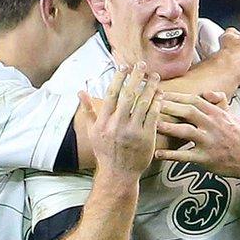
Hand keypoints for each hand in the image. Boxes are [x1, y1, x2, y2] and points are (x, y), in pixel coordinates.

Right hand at [79, 61, 161, 176]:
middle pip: (129, 95)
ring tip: (154, 77)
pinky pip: (153, 116)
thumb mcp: (92, 131)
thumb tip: (80, 92)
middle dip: (136, 77)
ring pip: (144, 103)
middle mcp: (118, 125)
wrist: (119, 173)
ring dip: (150, 87)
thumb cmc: (105, 151)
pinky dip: (157, 103)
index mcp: (104, 122)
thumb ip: (88, 110)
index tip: (124, 66)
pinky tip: (160, 94)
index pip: (112, 94)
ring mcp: (133, 131)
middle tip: (142, 65)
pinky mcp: (147, 138)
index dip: (118, 78)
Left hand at [153, 92, 239, 177]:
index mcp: (216, 113)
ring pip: (185, 132)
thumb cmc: (237, 136)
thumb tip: (206, 92)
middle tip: (150, 104)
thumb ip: (218, 101)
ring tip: (151, 125)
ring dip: (168, 128)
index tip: (161, 94)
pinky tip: (157, 154)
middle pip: (187, 112)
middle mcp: (212, 125)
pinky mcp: (206, 159)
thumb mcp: (230, 115)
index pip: (193, 100)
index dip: (176, 96)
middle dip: (168, 107)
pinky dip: (171, 155)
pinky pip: (185, 156)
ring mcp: (209, 142)